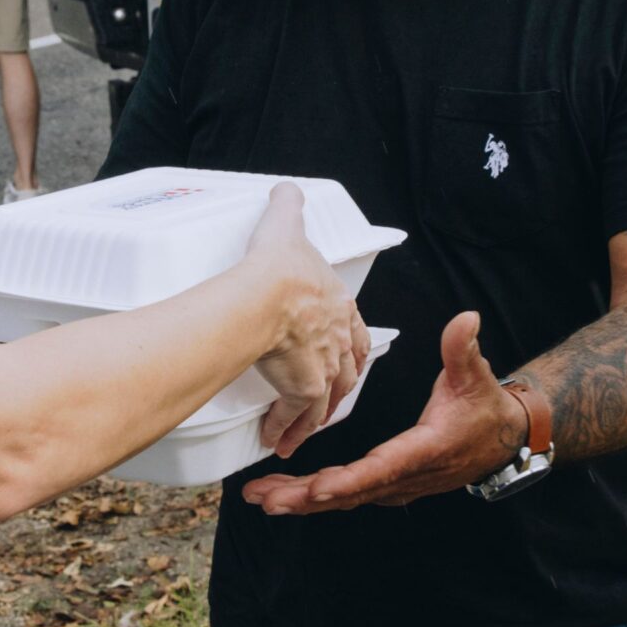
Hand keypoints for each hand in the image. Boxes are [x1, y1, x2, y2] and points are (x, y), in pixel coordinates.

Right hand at [242, 183, 370, 457]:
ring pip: (324, 401)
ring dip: (310, 419)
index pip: (356, 335)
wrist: (270, 291)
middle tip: (322, 403)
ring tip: (295, 432)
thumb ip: (289, 207)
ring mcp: (324, 367)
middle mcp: (337, 341)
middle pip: (346, 374)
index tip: (348, 362)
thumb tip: (285, 190)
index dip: (352, 350)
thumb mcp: (288, 227)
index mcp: (338, 307)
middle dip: (336, 391)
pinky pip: (294, 416)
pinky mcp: (304, 388)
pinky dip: (285, 429)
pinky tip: (274, 437)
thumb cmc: (280, 264)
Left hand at [243, 310, 525, 514]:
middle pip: (351, 492)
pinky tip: (286, 494)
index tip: (314, 488)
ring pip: (344, 497)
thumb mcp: (476, 376)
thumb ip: (463, 349)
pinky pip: (347, 494)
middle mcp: (407, 477)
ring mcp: (397, 486)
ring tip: (261, 497)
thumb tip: (466, 320)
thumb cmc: (485, 410)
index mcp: (424, 451)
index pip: (380, 469)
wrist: (502, 440)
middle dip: (305, 497)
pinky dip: (315, 495)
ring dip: (301, 499)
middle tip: (265, 498)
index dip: (347, 481)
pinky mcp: (388, 485)